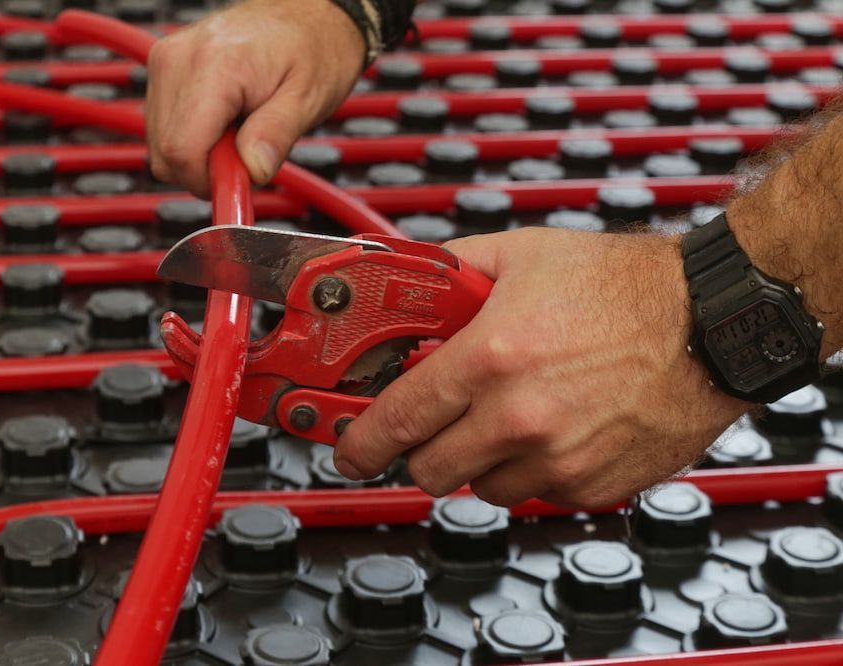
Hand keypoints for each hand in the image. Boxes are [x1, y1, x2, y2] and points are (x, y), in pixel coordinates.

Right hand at [146, 0, 364, 197]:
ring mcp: (167, 61)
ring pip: (160, 144)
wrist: (306, 17)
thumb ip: (276, 137)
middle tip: (246, 155)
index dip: (207, 180)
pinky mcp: (165, 67)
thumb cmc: (312, 50)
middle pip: (165, 151)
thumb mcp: (307, 99)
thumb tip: (253, 172)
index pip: (181, 150)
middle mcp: (179, 59)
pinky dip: (192, 136)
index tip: (238, 183)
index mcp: (214, 66)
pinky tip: (224, 122)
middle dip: (204, 169)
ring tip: (239, 131)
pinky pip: (163, 125)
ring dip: (199, 153)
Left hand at [334, 228, 748, 507]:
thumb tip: (401, 284)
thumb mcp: (521, 254)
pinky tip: (551, 428)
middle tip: (432, 426)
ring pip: (481, 488)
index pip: (398, 419)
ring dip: (479, 460)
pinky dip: (530, 470)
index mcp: (492, 357)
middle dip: (420, 449)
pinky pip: (534, 494)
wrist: (710, 322)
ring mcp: (558, 458)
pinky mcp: (591, 484)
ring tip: (506, 417)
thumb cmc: (626, 286)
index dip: (361, 441)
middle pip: (429, 469)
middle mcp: (520, 416)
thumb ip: (449, 272)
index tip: (349, 450)